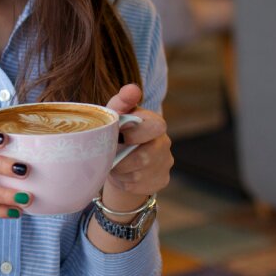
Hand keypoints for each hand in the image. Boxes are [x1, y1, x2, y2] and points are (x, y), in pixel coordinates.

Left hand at [103, 83, 173, 204]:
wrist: (119, 157)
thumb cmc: (116, 129)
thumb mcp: (116, 114)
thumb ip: (122, 102)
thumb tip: (131, 88)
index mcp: (155, 123)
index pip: (156, 126)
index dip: (136, 133)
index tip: (120, 136)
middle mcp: (164, 143)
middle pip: (145, 157)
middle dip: (122, 159)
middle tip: (110, 155)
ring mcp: (165, 164)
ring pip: (138, 174)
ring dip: (119, 171)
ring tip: (112, 163)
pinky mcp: (160, 181)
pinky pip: (138, 186)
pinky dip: (124, 182)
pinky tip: (121, 174)